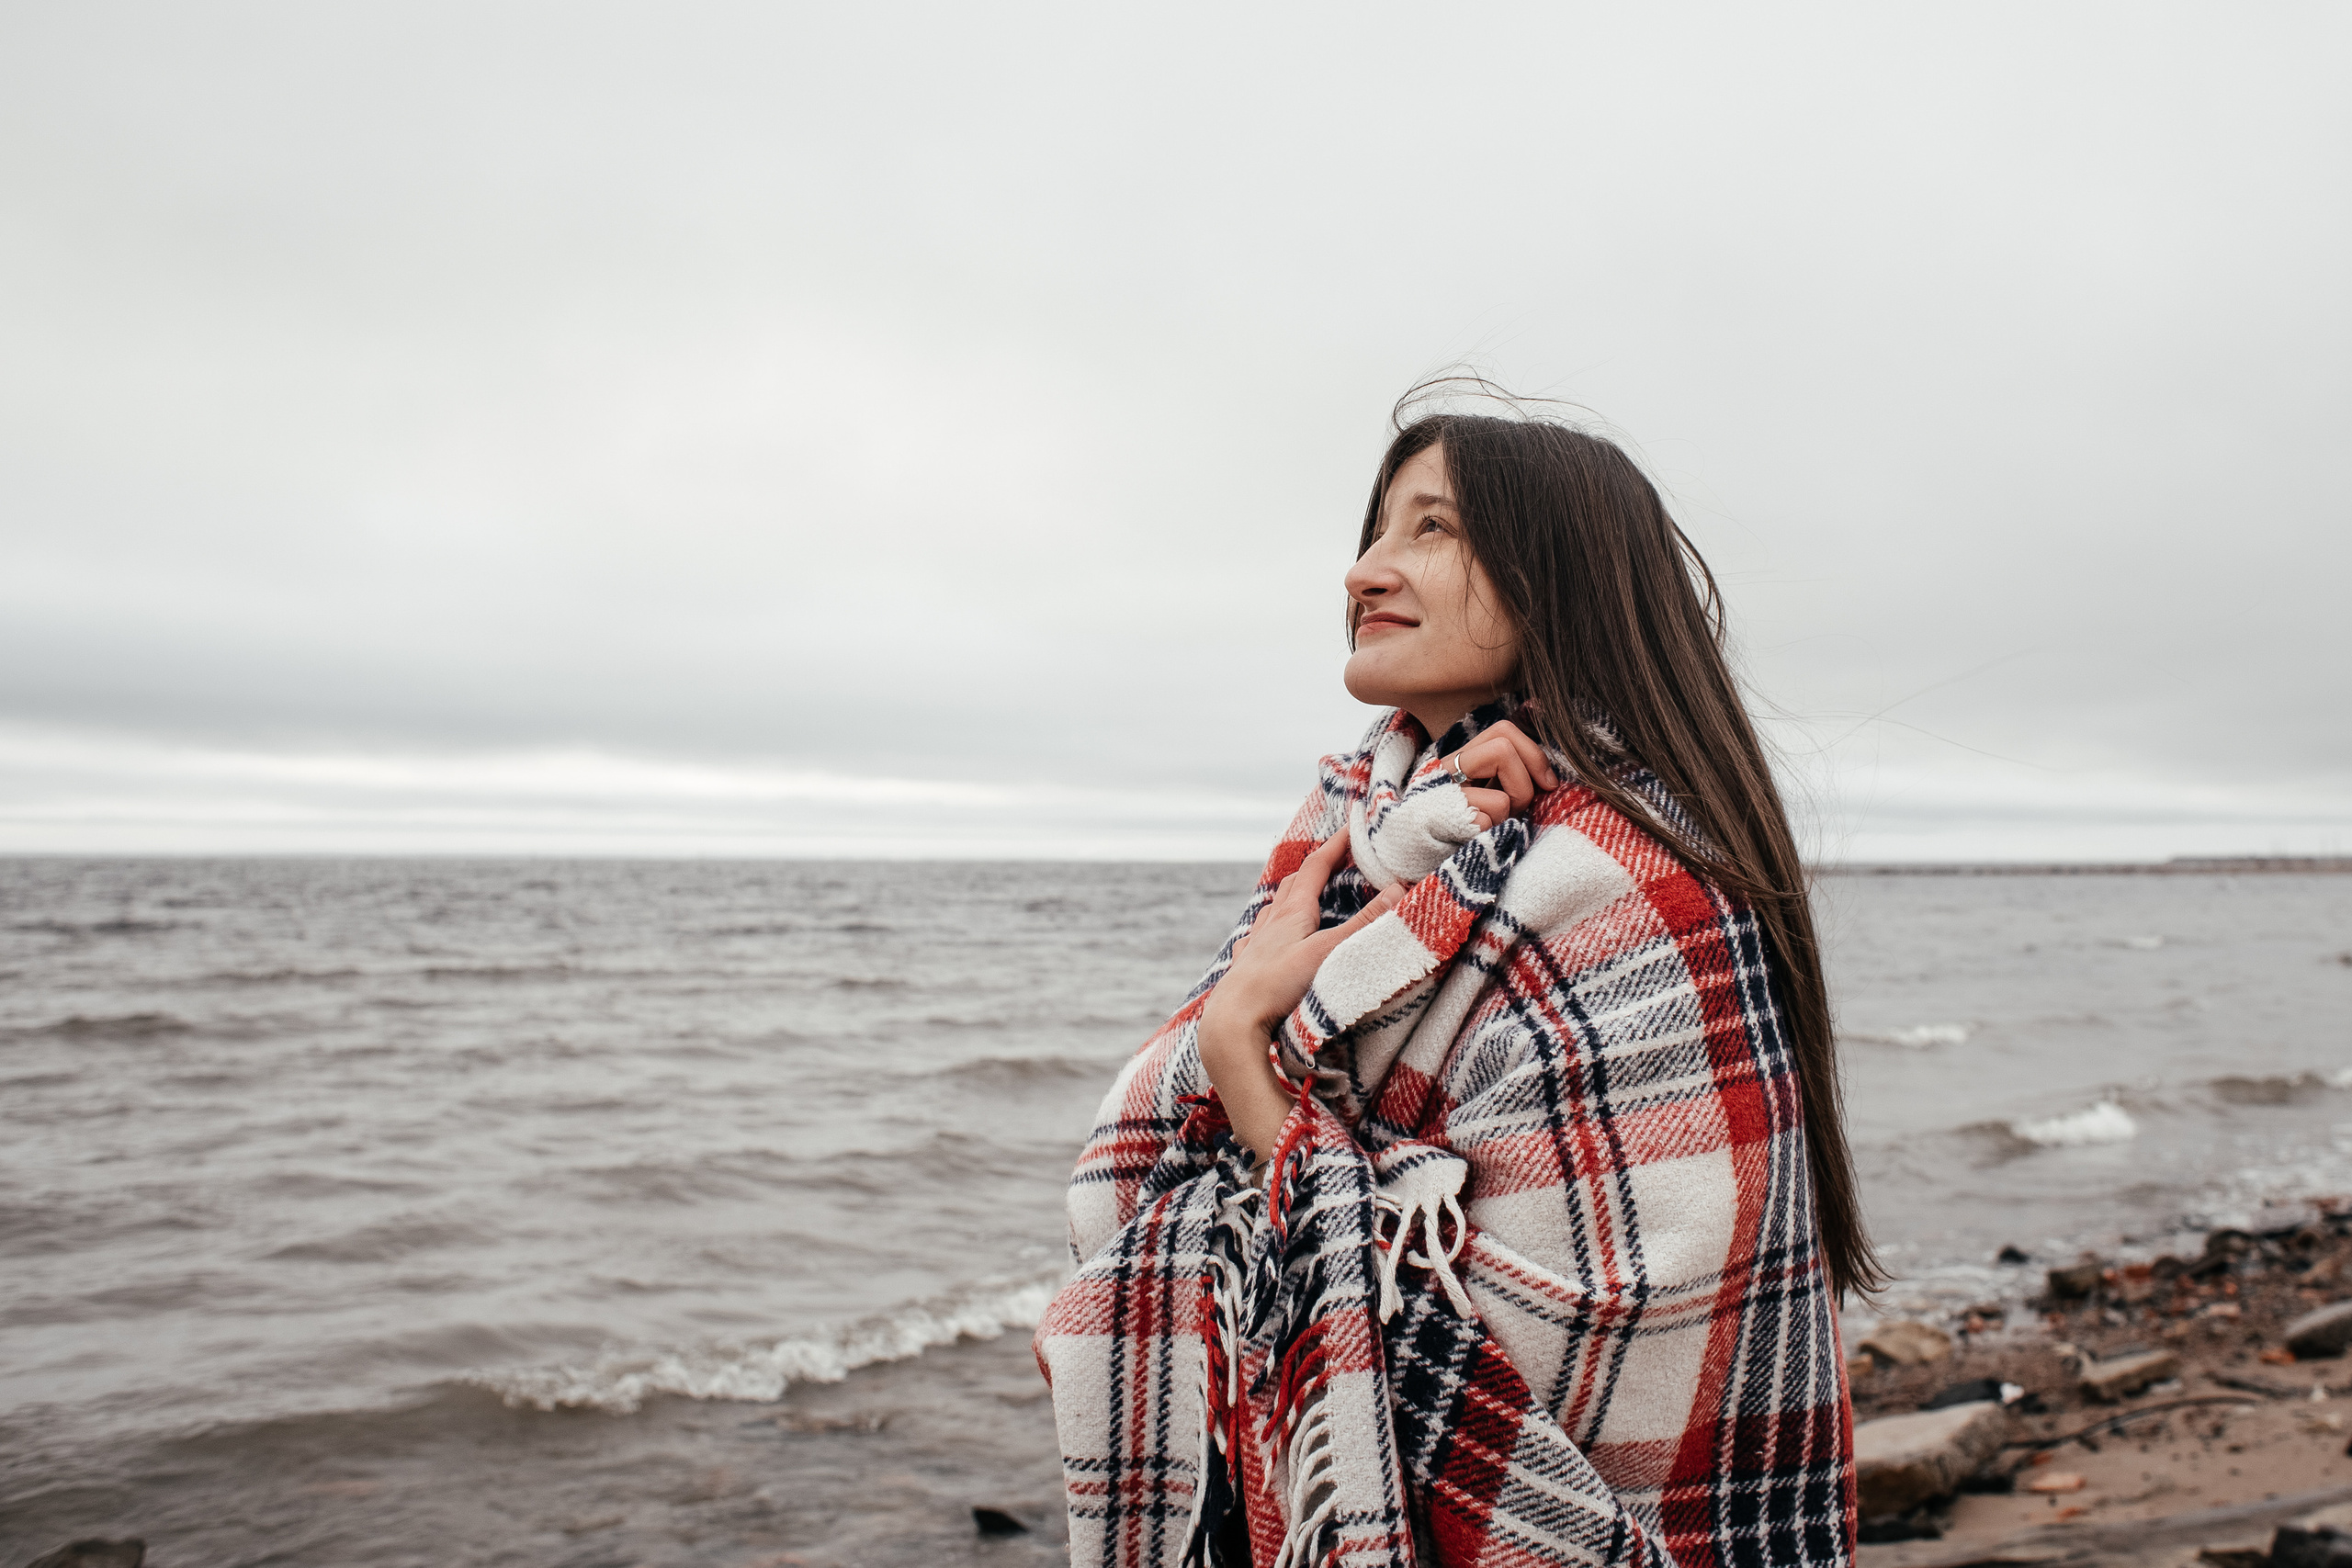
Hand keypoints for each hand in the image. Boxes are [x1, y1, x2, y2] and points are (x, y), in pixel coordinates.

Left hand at [1198, 833, 1399, 1159]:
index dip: (1335, 846)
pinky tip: (1262, 938)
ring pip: (1272, 911)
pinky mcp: (1246, 970)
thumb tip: (1399, 889)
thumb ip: (1365, 925)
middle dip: (1313, 869)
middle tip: (1332, 860)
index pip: (1315, 867)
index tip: (1353, 828)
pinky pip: (1256, 940)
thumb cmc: (1278, 986)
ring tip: (1300, 895)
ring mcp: (1255, 946)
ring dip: (1289, 897)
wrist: (1232, 1024)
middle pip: (1291, 885)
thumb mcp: (1329, 953)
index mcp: (1292, 913)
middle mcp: (1270, 924)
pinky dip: (1266, 931)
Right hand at [1438, 719, 1558, 830]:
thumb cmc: (1467, 832)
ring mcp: (1442, 791)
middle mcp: (1446, 768)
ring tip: (1493, 824)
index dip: (1534, 754)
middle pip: (1503, 744)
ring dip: (1509, 809)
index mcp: (1460, 760)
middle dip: (1524, 779)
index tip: (1548, 784)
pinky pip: (1489, 820)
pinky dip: (1492, 833)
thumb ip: (1507, 777)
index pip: (1503, 731)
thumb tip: (1549, 776)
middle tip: (1519, 807)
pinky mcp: (1441, 817)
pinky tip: (1477, 839)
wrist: (1429, 865)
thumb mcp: (1488, 797)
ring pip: (1500, 786)